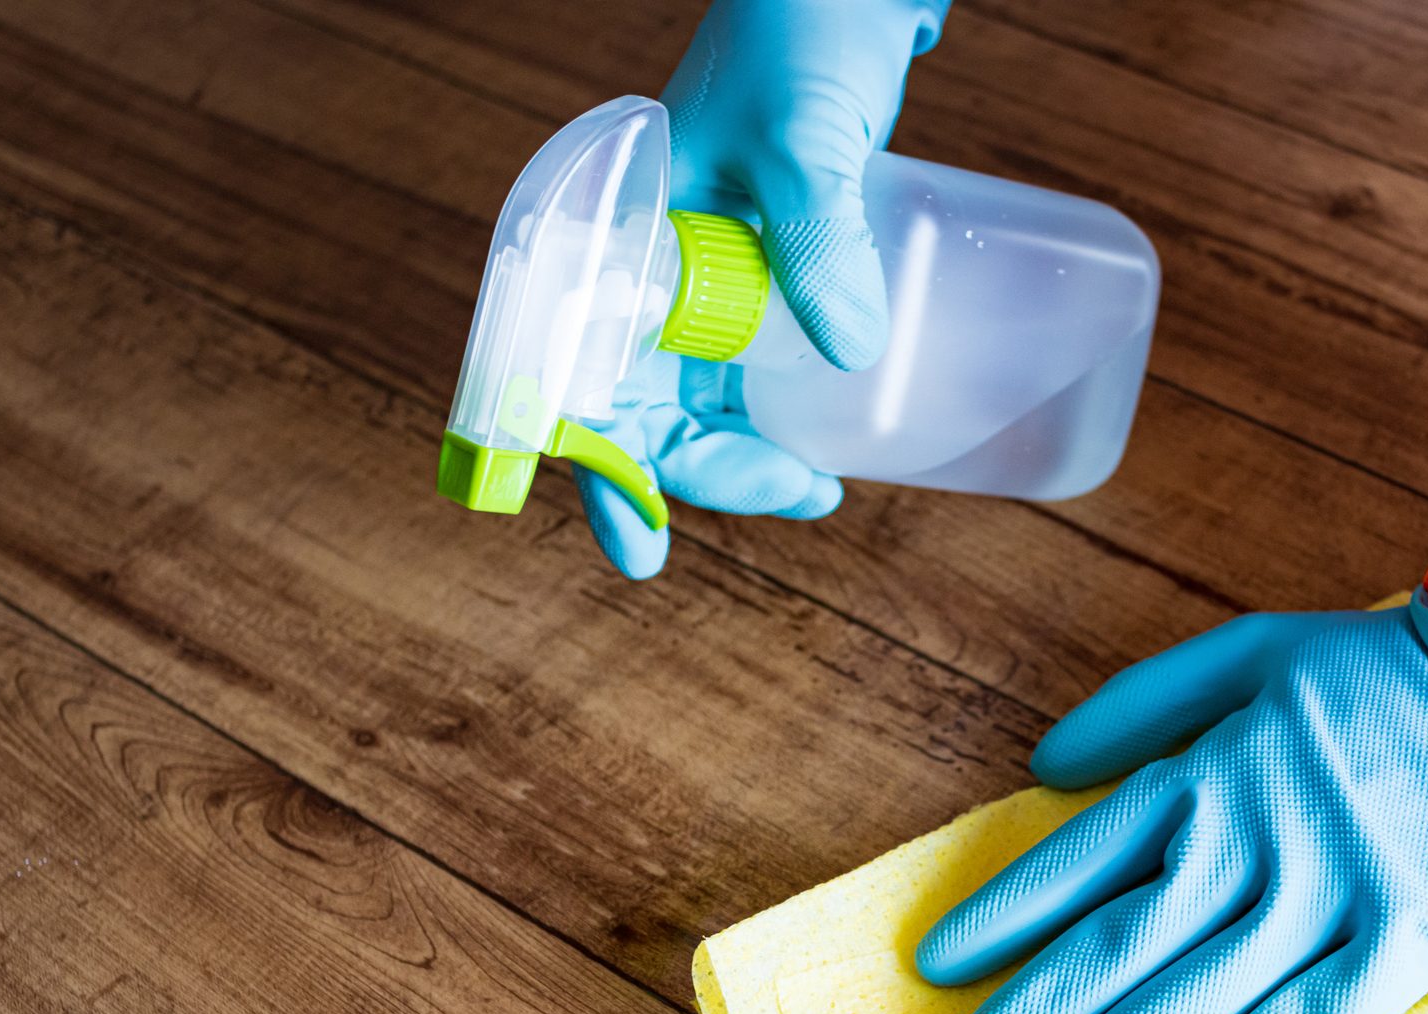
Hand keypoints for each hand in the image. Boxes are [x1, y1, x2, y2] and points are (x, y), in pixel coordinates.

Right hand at [575, 0, 946, 576]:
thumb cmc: (803, 29)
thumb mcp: (804, 139)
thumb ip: (818, 237)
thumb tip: (851, 351)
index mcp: (611, 233)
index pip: (576, 374)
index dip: (603, 467)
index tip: (643, 549)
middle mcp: (643, 263)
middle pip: (639, 402)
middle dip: (700, 470)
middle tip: (800, 496)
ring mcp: (700, 269)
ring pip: (694, 393)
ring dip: (741, 451)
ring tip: (816, 485)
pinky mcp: (755, 265)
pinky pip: (746, 362)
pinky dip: (773, 410)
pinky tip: (821, 438)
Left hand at [915, 592, 1427, 1013]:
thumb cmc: (1384, 669)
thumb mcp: (1251, 651)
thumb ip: (1142, 705)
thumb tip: (1044, 765)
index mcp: (1215, 768)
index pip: (1082, 857)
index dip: (1006, 914)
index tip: (943, 961)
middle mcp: (1260, 837)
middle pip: (1126, 937)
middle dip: (1039, 1002)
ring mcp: (1336, 894)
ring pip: (1205, 987)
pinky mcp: (1412, 940)